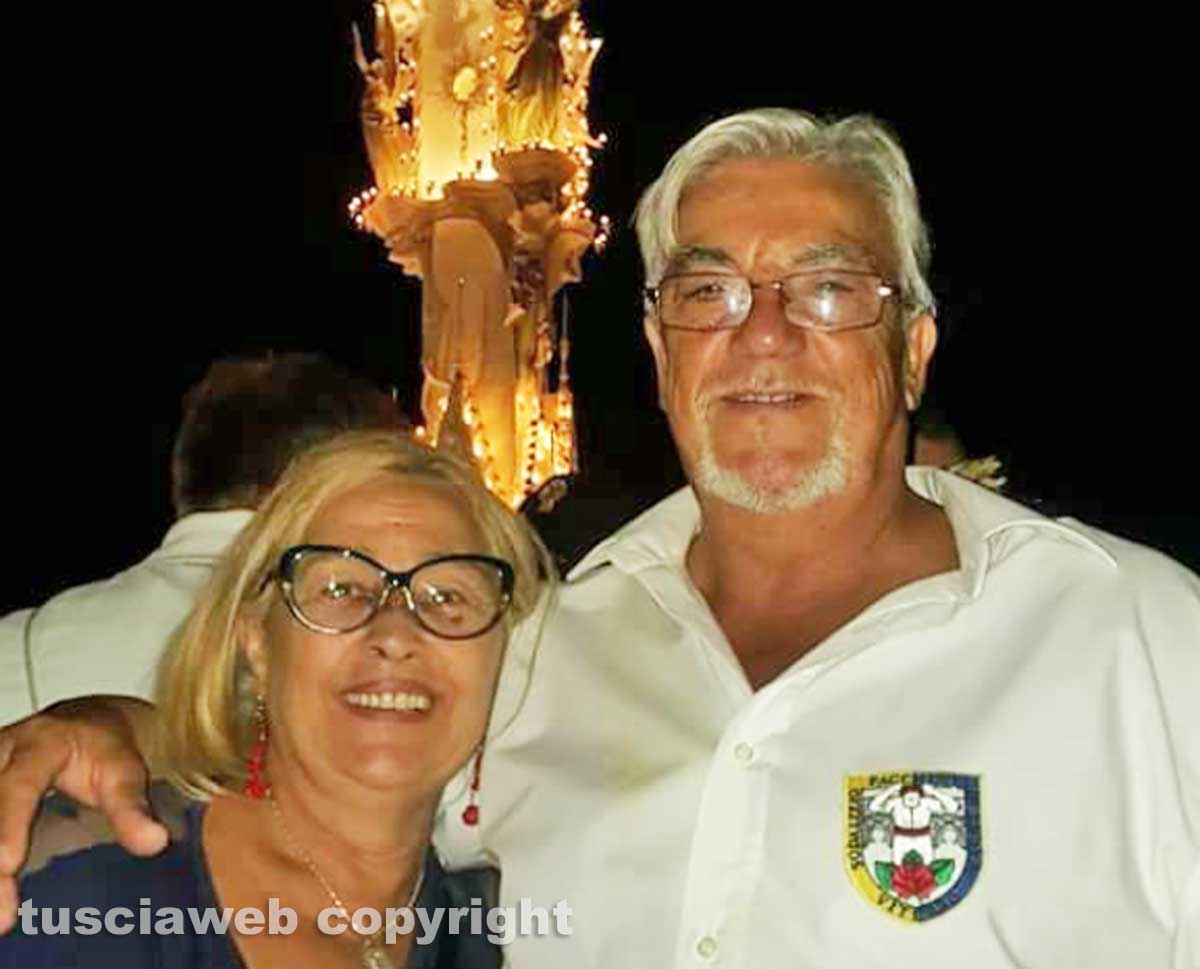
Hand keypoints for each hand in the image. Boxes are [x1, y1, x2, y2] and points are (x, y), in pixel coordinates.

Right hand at [0, 697, 167, 933]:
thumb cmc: (107, 750)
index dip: (9, 824)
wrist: (91, 726)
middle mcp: (3, 756)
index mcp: (41, 744)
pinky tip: (2, 894)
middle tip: (3, 911)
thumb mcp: (124, 770)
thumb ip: (133, 806)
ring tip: (2, 916)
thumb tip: (154, 842)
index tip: (6, 864)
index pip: (20, 784)